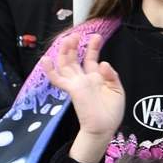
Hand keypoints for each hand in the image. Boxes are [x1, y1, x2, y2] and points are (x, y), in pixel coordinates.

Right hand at [45, 32, 124, 162]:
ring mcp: (76, 83)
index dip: (92, 47)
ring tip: (67, 39)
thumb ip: (111, 75)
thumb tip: (103, 62)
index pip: (91, 59)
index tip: (96, 36)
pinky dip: (50, 70)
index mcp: (95, 78)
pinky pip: (58, 79)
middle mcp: (84, 79)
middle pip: (75, 59)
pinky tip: (45, 60)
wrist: (104, 128)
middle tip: (77, 35)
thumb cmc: (111, 112)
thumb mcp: (117, 90)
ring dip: (65, 51)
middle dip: (75, 46)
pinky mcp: (72, 89)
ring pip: (66, 64)